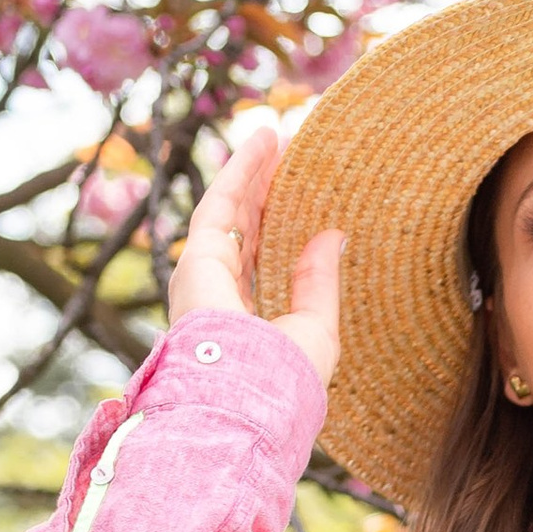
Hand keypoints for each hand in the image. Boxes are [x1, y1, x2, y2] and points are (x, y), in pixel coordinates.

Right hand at [171, 119, 342, 390]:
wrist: (250, 393)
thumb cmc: (285, 377)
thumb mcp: (317, 327)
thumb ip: (320, 283)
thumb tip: (334, 236)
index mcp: (248, 317)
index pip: (263, 259)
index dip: (281, 225)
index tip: (302, 196)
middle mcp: (221, 295)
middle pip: (246, 229)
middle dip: (266, 192)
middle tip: (291, 157)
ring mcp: (206, 274)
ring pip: (232, 210)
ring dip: (253, 173)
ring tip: (277, 138)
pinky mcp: (199, 256)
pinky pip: (221, 201)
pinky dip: (241, 170)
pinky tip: (262, 143)